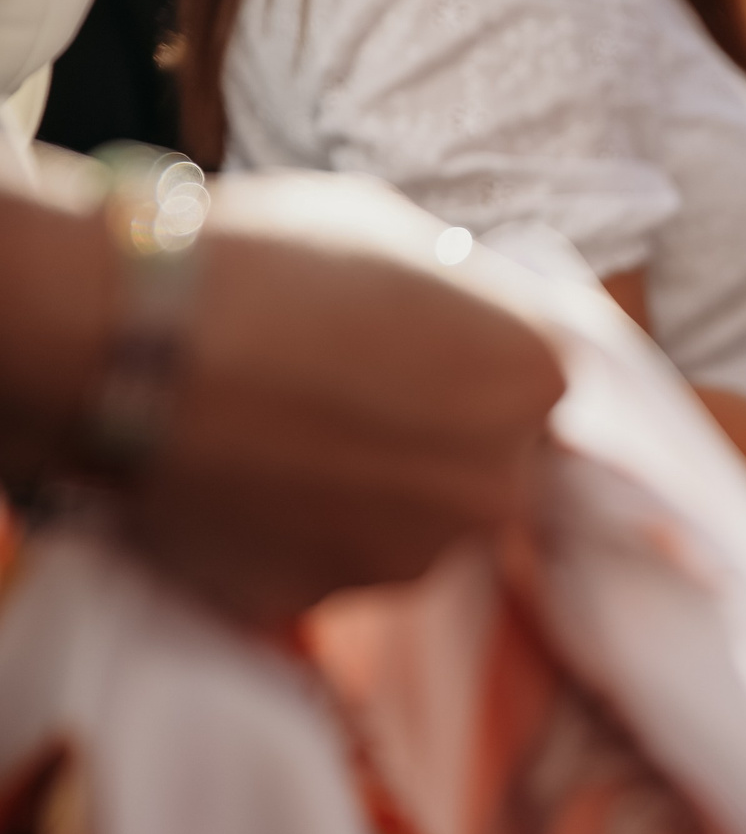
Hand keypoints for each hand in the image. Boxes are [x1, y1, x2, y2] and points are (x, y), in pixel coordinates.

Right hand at [116, 173, 563, 623]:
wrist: (124, 337)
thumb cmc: (261, 261)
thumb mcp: (393, 236)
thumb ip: (461, 297)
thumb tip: (469, 319)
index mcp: (533, 380)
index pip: (532, 386)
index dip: (467, 365)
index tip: (408, 351)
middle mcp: (497, 484)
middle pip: (481, 467)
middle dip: (426, 438)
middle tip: (338, 395)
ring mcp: (414, 554)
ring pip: (408, 524)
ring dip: (366, 492)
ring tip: (280, 431)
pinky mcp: (326, 597)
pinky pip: (326, 560)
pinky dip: (295, 529)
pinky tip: (243, 474)